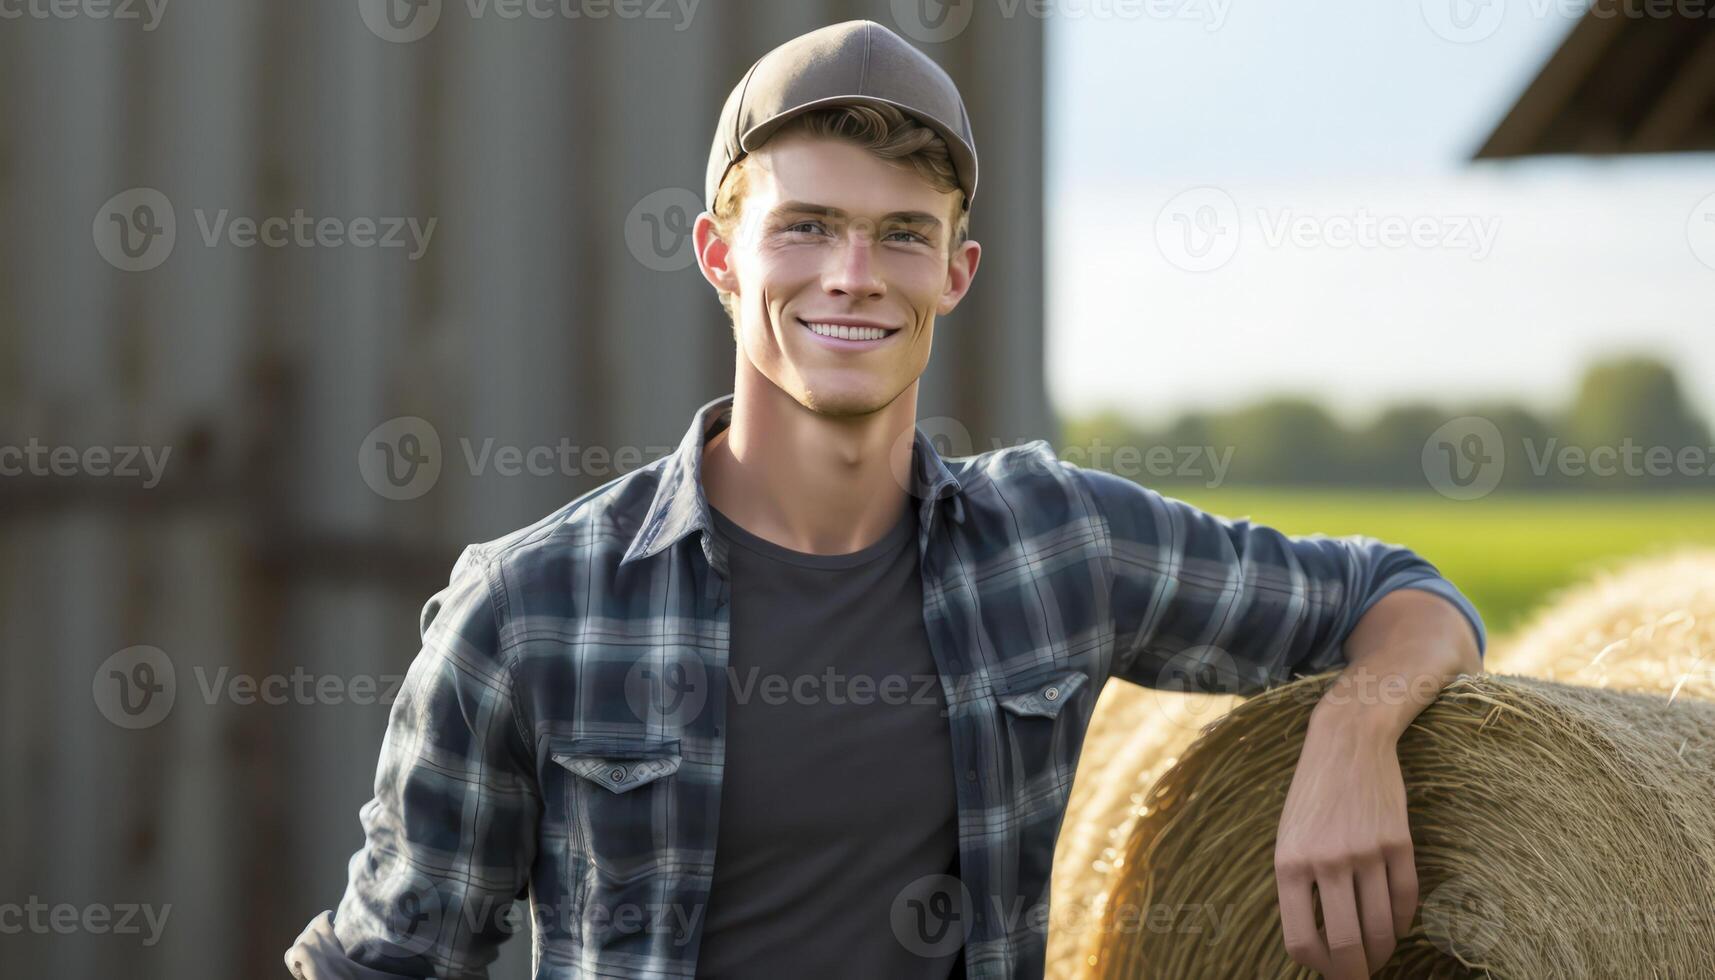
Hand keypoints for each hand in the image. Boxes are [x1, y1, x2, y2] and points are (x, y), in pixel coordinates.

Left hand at [1273, 704, 1417, 977]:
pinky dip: (1402, 925)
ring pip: (1382, 928)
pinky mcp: (1399, 843)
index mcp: (1289, 863)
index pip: (1302, 941)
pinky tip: (1395, 930)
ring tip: (1377, 958)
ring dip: (1381, 953)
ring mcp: (1366, 852)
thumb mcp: (1288, 839)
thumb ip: (1298, 888)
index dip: (1318, 968)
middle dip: (1354, 975)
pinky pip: (1405, 901)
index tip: (1327, 971)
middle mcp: (1327, 861)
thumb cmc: (1311, 797)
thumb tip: (1316, 946)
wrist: (1346, 742)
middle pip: (1347, 945)